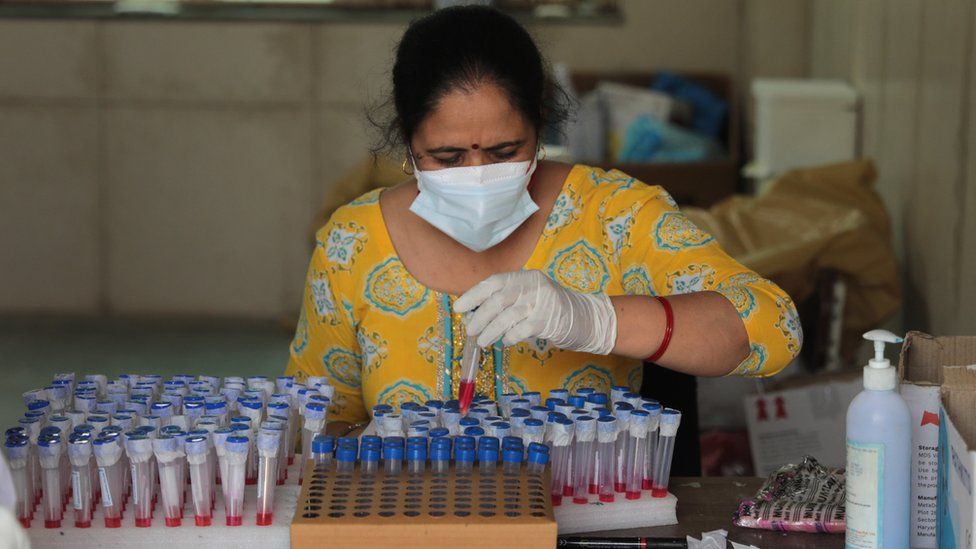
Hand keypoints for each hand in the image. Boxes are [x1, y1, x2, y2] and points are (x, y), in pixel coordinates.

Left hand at [453, 270, 616, 353]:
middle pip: (498, 300)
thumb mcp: (528, 296)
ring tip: (484, 340)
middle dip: (479, 317)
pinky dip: (510, 337)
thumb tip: (472, 313)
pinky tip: (506, 341)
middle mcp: (533, 285)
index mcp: (525, 276)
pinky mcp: (549, 320)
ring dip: (491, 331)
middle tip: (470, 330)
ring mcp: (542, 302)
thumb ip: (505, 300)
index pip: (494, 282)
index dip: (473, 294)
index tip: (458, 307)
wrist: (584, 318)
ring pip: (507, 317)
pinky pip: (521, 330)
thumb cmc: (548, 309)